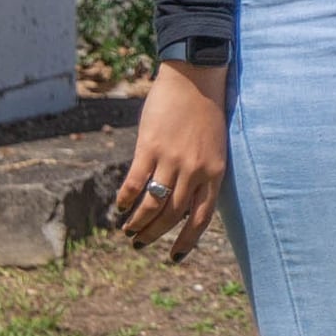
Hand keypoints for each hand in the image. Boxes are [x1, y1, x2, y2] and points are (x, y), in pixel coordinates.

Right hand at [109, 61, 230, 260]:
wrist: (196, 78)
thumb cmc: (207, 112)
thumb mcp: (215, 146)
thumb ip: (203, 173)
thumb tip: (186, 199)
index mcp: (215, 172)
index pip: (201, 218)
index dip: (186, 241)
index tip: (174, 257)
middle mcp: (195, 170)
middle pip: (172, 215)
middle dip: (155, 234)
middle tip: (140, 243)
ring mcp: (172, 159)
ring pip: (152, 204)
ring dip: (138, 222)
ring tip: (128, 230)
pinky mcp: (150, 146)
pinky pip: (135, 181)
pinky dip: (125, 199)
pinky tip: (120, 207)